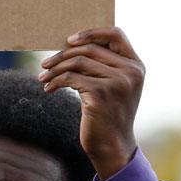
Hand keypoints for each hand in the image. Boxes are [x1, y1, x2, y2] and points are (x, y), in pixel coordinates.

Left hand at [38, 27, 143, 179]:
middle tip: (45, 64)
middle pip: (89, 49)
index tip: (69, 40)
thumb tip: (72, 46)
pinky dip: (55, 81)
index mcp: (136, 66)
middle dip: (63, 55)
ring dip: (55, 68)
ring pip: (78, 61)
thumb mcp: (112, 88)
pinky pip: (71, 78)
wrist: (112, 147)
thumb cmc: (107, 117)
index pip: (116, 34)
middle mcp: (131, 71)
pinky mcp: (102, 93)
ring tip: (43, 77)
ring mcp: (118, 82)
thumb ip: (103, 67)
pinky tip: (47, 88)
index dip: (92, 32)